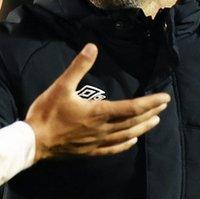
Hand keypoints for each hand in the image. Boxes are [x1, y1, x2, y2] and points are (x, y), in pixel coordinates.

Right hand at [25, 43, 169, 160]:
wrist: (34, 142)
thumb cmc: (47, 113)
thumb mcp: (61, 86)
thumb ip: (79, 67)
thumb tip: (92, 47)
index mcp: (98, 112)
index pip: (132, 107)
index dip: (150, 102)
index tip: (165, 98)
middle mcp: (103, 129)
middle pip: (133, 121)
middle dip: (150, 113)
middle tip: (163, 106)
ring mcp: (97, 142)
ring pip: (127, 135)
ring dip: (142, 128)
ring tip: (154, 121)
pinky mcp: (89, 151)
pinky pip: (113, 148)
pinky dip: (125, 144)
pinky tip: (132, 141)